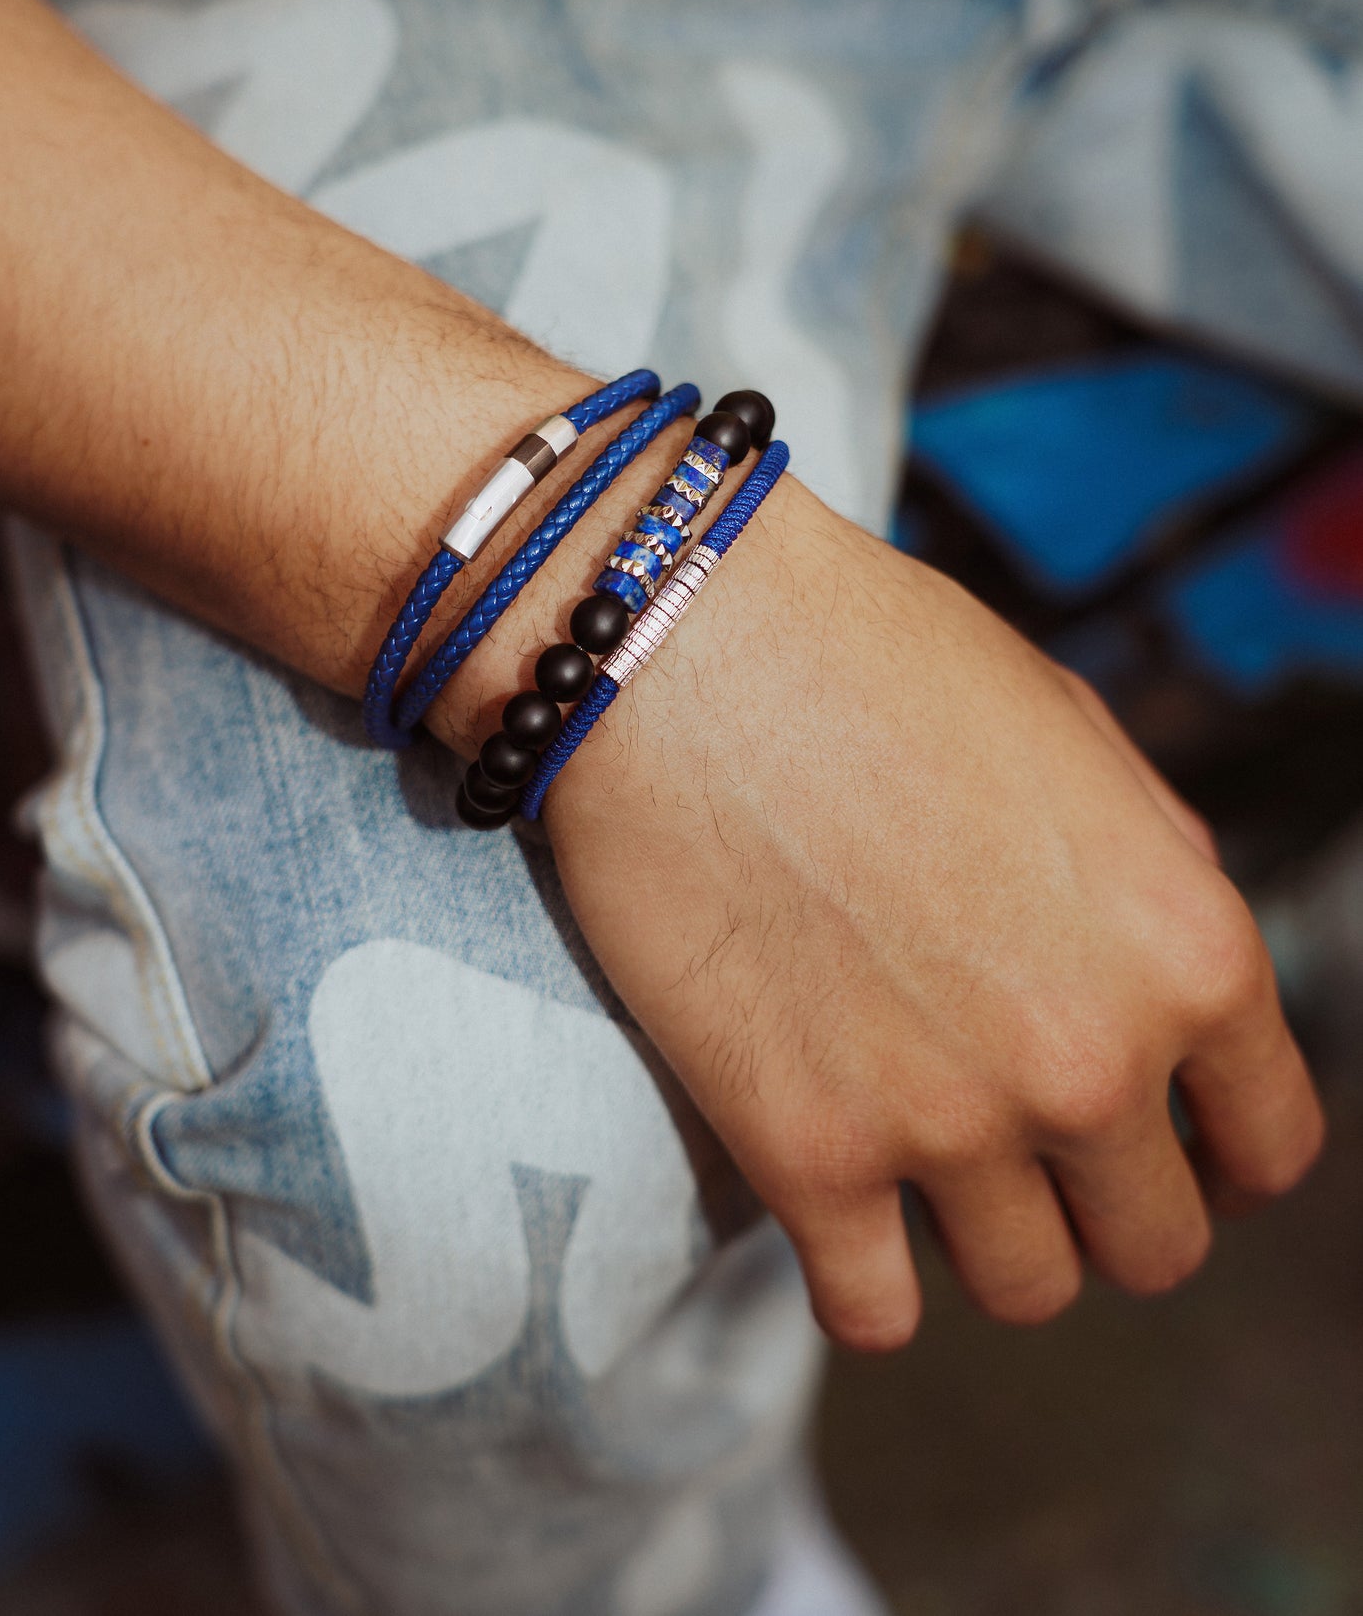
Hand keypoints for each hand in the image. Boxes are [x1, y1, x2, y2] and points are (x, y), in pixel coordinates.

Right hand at [541, 476, 1323, 1345]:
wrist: (686, 645)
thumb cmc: (877, 660)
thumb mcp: (1077, 738)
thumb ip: (1155, 880)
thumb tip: (1174, 992)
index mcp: (1188, 948)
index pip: (1272, 1142)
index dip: (1220, 1154)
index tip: (1161, 1146)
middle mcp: (1091, 1058)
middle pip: (1153, 1245)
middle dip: (1099, 1205)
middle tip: (1025, 1148)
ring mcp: (948, 1121)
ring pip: (1026, 1291)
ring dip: (985, 1240)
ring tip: (924, 1159)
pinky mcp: (806, 1154)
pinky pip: (876, 1313)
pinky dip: (867, 1282)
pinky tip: (840, 1209)